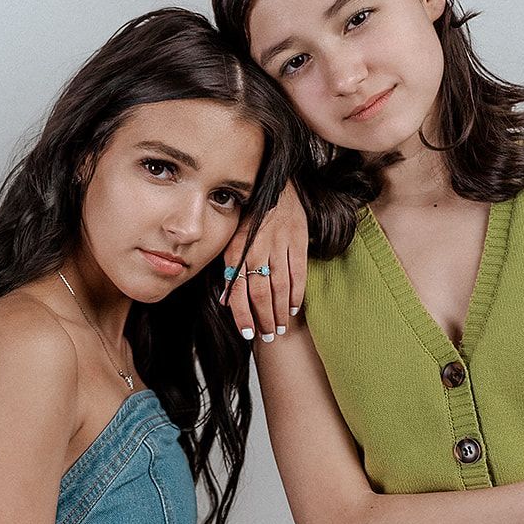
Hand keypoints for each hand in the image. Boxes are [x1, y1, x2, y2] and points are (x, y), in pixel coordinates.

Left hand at [221, 182, 307, 342]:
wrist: (276, 187)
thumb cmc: (251, 218)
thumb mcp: (232, 241)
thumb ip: (230, 271)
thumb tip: (226, 302)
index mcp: (237, 251)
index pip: (238, 290)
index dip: (243, 315)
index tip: (248, 334)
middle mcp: (256, 249)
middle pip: (260, 293)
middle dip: (264, 319)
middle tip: (268, 336)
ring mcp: (278, 245)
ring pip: (280, 286)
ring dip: (280, 311)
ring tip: (280, 328)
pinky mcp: (297, 241)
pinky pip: (297, 273)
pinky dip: (296, 294)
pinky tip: (294, 308)